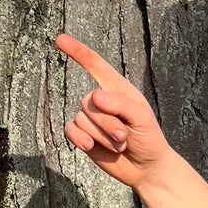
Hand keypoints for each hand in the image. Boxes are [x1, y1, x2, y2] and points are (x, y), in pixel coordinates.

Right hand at [59, 34, 170, 193]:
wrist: (145, 168)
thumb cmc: (148, 137)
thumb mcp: (141, 118)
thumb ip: (119, 104)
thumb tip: (94, 96)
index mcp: (117, 88)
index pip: (94, 64)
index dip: (77, 51)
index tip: (59, 39)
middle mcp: (100, 100)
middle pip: (89, 102)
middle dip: (108, 123)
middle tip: (125, 136)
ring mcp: (90, 118)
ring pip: (81, 119)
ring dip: (101, 136)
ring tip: (119, 145)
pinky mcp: (82, 135)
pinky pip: (70, 130)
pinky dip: (80, 139)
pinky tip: (90, 146)